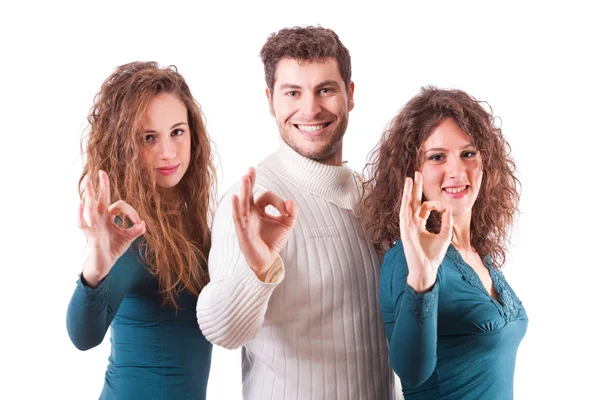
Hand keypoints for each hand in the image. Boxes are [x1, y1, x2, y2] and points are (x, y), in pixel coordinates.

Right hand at [78, 170, 145, 286]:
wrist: (104, 264)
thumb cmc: (113, 248)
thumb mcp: (128, 238)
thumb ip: (136, 230)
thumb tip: (143, 224)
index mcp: (108, 217)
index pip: (119, 206)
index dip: (131, 212)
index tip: (138, 222)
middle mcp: (100, 219)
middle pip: (100, 199)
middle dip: (102, 186)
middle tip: (101, 171)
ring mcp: (94, 226)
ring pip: (91, 207)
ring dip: (90, 194)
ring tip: (88, 181)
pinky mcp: (91, 236)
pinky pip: (83, 225)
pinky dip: (81, 216)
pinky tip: (81, 206)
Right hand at [231, 167, 297, 280]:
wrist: (266, 261)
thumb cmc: (273, 241)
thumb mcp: (287, 224)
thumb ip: (292, 211)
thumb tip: (290, 201)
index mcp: (258, 209)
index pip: (266, 196)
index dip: (278, 201)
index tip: (286, 211)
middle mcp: (249, 213)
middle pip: (248, 193)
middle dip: (250, 181)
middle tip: (250, 168)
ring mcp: (244, 221)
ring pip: (243, 203)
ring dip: (244, 190)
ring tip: (245, 178)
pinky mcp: (242, 232)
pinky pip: (238, 218)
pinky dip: (236, 207)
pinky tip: (235, 197)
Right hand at [399, 171, 452, 292]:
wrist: (426, 270)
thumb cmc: (433, 256)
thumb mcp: (444, 236)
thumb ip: (447, 222)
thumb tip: (448, 208)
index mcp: (419, 224)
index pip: (425, 207)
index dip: (436, 205)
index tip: (445, 209)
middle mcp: (412, 223)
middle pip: (412, 201)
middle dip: (415, 187)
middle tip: (416, 173)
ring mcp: (407, 226)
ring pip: (407, 204)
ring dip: (408, 191)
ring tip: (410, 178)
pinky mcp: (406, 231)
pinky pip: (405, 214)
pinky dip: (405, 203)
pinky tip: (406, 194)